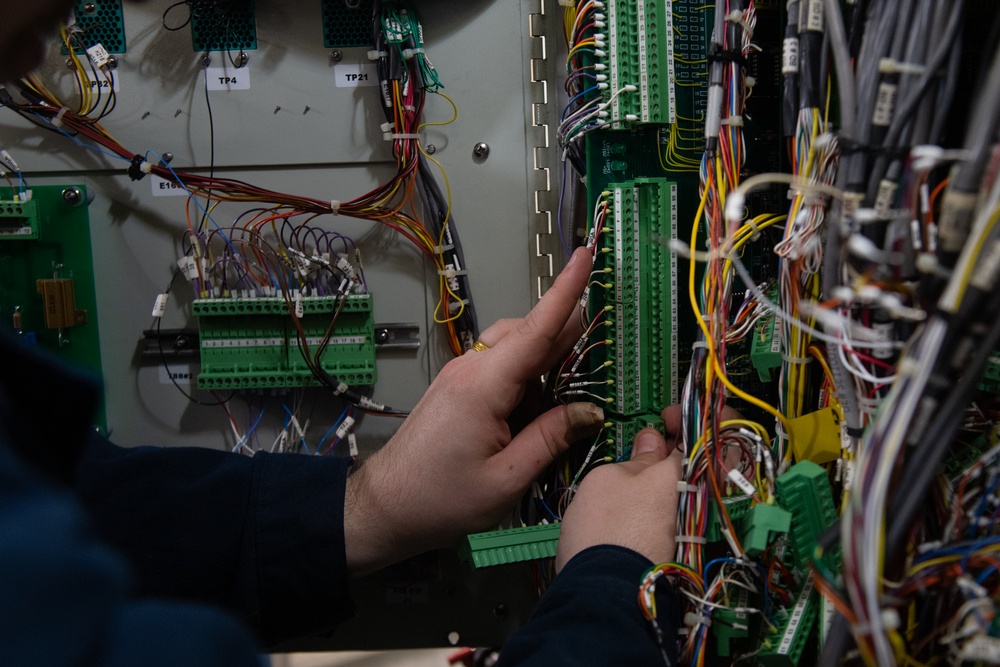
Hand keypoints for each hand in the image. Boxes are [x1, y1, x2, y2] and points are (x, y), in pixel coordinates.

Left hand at [344, 248, 604, 574]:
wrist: (386, 506)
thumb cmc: (442, 499)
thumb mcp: (507, 478)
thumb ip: (551, 438)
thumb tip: (592, 410)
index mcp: (485, 386)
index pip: (536, 330)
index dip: (565, 292)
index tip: (584, 255)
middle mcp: (472, 368)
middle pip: (528, 332)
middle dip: (566, 327)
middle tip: (606, 332)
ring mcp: (461, 375)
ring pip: (513, 346)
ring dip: (546, 353)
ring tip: (580, 374)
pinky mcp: (457, 388)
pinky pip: (500, 365)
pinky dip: (527, 371)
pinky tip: (543, 398)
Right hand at [555, 404, 744, 569]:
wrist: (606, 596)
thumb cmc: (607, 528)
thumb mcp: (610, 477)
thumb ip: (639, 457)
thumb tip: (654, 442)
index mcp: (696, 471)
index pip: (723, 427)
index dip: (696, 414)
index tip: (667, 415)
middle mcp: (708, 499)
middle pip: (709, 459)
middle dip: (682, 444)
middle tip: (652, 442)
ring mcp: (702, 526)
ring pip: (698, 486)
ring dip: (674, 472)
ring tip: (641, 471)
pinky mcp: (689, 548)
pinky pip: (689, 509)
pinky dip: (671, 496)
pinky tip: (643, 499)